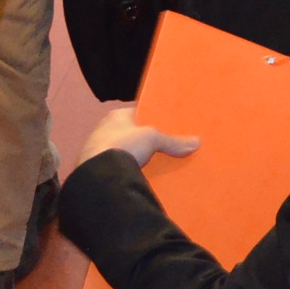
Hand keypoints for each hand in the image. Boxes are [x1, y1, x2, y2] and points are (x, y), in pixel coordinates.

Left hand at [77, 104, 199, 169]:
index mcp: (116, 115)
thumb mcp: (154, 139)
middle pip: (130, 132)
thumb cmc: (124, 145)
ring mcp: (96, 149)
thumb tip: (196, 142)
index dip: (151, 119)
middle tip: (159, 148)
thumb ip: (173, 141)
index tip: (164, 126)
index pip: (137, 113)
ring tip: (149, 164)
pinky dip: (123, 169)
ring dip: (132, 156)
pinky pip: (114, 165)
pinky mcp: (93, 167)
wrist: (99, 174)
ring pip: (121, 150)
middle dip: (142, 140)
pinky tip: (134, 176)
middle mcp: (103, 128)